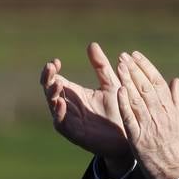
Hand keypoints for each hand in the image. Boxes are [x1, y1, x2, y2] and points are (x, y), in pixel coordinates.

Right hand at [41, 42, 131, 169]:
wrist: (131, 133)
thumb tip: (92, 44)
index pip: (56, 79)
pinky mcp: (75, 133)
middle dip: (47, 79)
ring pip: (53, 105)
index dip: (52, 71)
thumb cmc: (121, 108)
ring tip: (56, 83)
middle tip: (51, 68)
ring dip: (52, 94)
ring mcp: (71, 120)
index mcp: (76, 93)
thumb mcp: (111, 84)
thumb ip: (101, 66)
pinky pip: (61, 123)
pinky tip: (61, 102)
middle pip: (50, 90)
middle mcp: (70, 106)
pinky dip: (59, 113)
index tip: (56, 61)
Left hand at [113, 51, 178, 178]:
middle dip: (134, 69)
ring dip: (128, 81)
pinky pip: (130, 118)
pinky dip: (125, 104)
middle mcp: (161, 115)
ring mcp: (149, 126)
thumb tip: (175, 81)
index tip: (136, 55)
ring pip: (137, 98)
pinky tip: (119, 91)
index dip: (146, 67)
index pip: (158, 83)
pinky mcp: (138, 138)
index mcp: (171, 110)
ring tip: (119, 65)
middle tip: (124, 56)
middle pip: (146, 87)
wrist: (176, 173)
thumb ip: (177, 100)